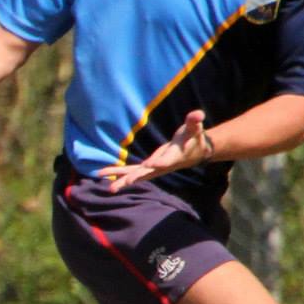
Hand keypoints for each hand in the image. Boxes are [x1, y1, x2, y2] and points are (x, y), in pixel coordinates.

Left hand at [97, 110, 212, 191]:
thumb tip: (198, 114)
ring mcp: (154, 169)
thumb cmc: (193, 138)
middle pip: (148, 173)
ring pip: (137, 176)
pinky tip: (106, 175)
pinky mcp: (148, 167)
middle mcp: (162, 166)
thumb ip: (194, 121)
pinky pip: (132, 171)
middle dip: (137, 177)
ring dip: (123, 180)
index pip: (166, 161)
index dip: (158, 163)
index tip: (149, 164)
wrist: (195, 153)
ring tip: (109, 189)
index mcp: (174, 157)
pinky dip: (120, 173)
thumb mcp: (194, 129)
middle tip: (126, 182)